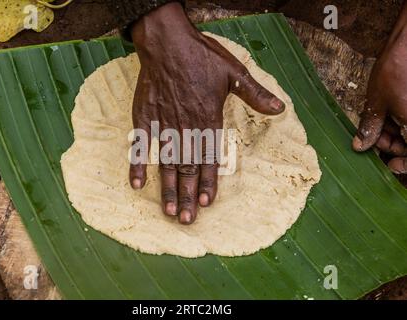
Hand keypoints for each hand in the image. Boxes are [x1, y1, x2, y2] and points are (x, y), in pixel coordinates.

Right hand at [128, 2, 284, 223]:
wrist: (167, 42)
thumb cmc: (201, 56)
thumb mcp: (234, 72)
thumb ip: (255, 94)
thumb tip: (280, 109)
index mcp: (207, 120)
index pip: (209, 159)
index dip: (207, 182)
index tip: (206, 202)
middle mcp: (185, 127)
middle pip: (186, 167)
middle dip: (187, 195)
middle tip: (187, 219)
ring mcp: (163, 124)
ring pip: (165, 162)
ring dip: (167, 187)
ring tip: (168, 209)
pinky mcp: (144, 117)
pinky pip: (140, 145)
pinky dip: (137, 164)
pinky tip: (137, 183)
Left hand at [353, 4, 406, 173]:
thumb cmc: (396, 70)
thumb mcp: (377, 103)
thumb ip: (370, 128)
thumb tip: (360, 146)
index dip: (403, 164)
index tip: (389, 164)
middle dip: (393, 145)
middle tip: (373, 139)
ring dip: (394, 133)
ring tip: (377, 124)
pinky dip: (399, 122)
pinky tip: (386, 116)